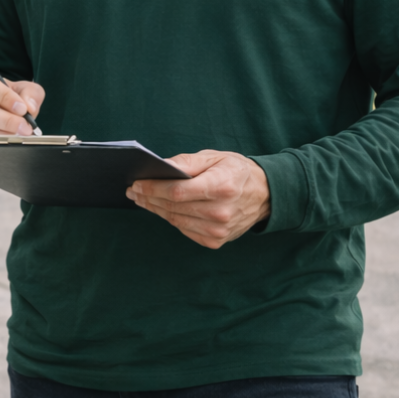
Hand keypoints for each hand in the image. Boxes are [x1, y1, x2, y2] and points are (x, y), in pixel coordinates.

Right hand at [0, 71, 44, 136]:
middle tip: (25, 127)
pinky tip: (9, 140)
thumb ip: (31, 93)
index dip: (4, 97)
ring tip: (20, 134)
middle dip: (6, 121)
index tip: (22, 108)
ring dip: (3, 135)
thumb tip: (29, 107)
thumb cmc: (8, 97)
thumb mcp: (23, 89)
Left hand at [128, 150, 270, 248]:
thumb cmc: (236, 171)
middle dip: (148, 198)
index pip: (178, 192)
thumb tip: (160, 166)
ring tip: (141, 199)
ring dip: (155, 209)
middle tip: (133, 191)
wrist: (265, 195)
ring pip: (175, 220)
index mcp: (222, 187)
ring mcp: (219, 230)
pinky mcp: (216, 240)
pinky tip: (160, 209)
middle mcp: (221, 212)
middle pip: (173, 207)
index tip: (136, 183)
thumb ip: (186, 162)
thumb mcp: (214, 157)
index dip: (153, 188)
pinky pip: (184, 229)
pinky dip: (171, 218)